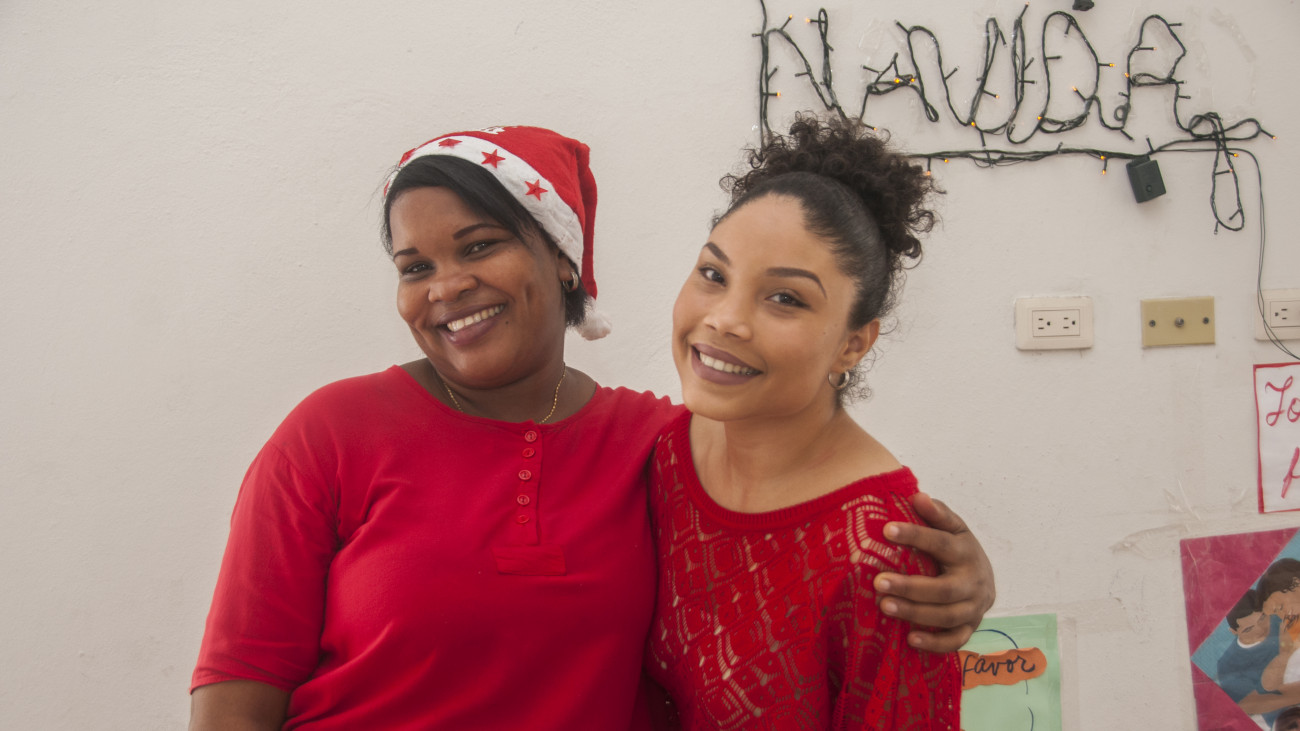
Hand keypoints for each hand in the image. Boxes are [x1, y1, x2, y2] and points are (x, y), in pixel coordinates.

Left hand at [873, 492, 995, 652]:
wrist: (985, 578)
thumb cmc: (957, 549)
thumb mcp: (953, 527)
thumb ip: (936, 514)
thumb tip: (917, 497)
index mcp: (966, 551)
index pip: (941, 542)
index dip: (915, 536)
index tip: (886, 530)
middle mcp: (973, 581)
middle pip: (943, 589)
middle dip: (910, 587)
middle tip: (878, 582)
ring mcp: (974, 607)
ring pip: (946, 616)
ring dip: (915, 613)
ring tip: (884, 606)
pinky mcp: (971, 627)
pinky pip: (955, 640)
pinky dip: (934, 643)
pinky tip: (909, 639)